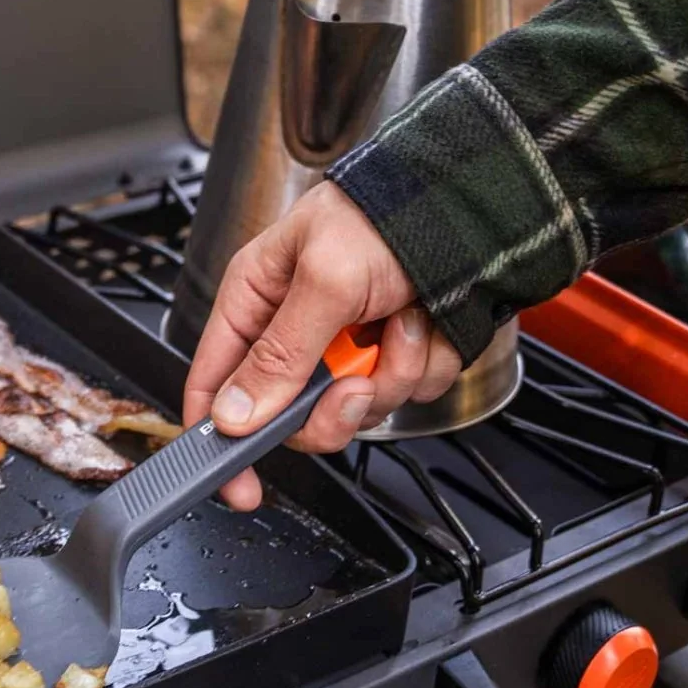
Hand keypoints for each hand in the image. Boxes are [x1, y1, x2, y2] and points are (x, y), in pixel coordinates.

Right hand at [182, 181, 462, 509]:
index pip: (215, 382)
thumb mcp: (323, 279)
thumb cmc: (385, 214)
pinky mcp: (394, 354)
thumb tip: (233, 416)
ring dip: (388, 373)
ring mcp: (349, 347)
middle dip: (332, 405)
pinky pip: (403, 393)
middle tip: (354, 378)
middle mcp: (298, 329)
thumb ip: (279, 354)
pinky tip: (424, 322)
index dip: (220, 437)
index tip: (238, 483)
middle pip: (291, 415)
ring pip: (355, 410)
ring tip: (399, 322)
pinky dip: (421, 363)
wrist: (471, 205)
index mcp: (258, 299)